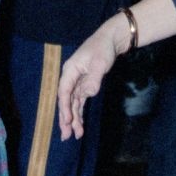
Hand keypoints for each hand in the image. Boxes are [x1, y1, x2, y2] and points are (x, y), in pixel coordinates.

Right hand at [56, 18, 122, 140]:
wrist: (111, 39)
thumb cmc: (103, 48)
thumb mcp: (100, 63)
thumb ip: (93, 79)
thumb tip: (86, 94)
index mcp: (70, 70)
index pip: (64, 92)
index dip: (64, 107)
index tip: (68, 121)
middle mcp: (71, 77)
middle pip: (65, 101)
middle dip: (66, 118)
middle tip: (66, 136)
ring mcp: (77, 81)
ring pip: (72, 103)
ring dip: (73, 119)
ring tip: (76, 135)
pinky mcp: (85, 84)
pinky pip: (79, 101)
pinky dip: (79, 112)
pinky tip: (79, 124)